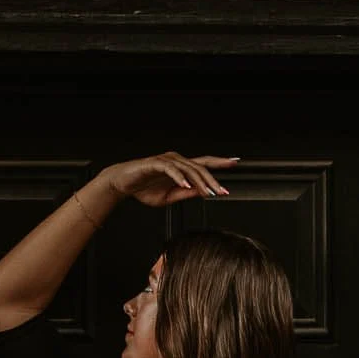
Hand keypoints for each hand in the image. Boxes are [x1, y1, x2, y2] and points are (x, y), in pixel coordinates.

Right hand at [100, 152, 239, 207]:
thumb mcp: (169, 197)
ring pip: (188, 168)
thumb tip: (203, 193)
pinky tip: (186, 185)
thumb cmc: (144, 189)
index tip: (235, 163)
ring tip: (207, 192)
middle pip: (199, 167)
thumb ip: (186, 194)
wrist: (123, 184)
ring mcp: (166, 160)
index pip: (204, 163)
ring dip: (199, 181)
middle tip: (222, 191)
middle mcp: (176, 160)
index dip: (220, 162)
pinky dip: (179, 177)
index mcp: (181, 168)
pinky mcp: (155, 163)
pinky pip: (170, 169)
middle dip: (213, 180)